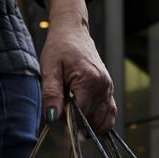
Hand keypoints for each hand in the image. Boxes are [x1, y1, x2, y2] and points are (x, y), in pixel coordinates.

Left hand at [40, 5, 115, 132]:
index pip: (80, 115)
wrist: (73, 33)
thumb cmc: (59, 48)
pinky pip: (109, 114)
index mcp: (89, 80)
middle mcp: (103, 85)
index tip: (57, 112)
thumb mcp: (49, 70)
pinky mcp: (109, 90)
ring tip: (73, 110)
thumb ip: (51, 95)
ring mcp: (109, 88)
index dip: (66, 119)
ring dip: (86, 123)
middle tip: (62, 107)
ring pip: (102, 121)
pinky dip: (98, 121)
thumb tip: (52, 118)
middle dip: (75, 121)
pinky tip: (86, 118)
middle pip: (90, 120)